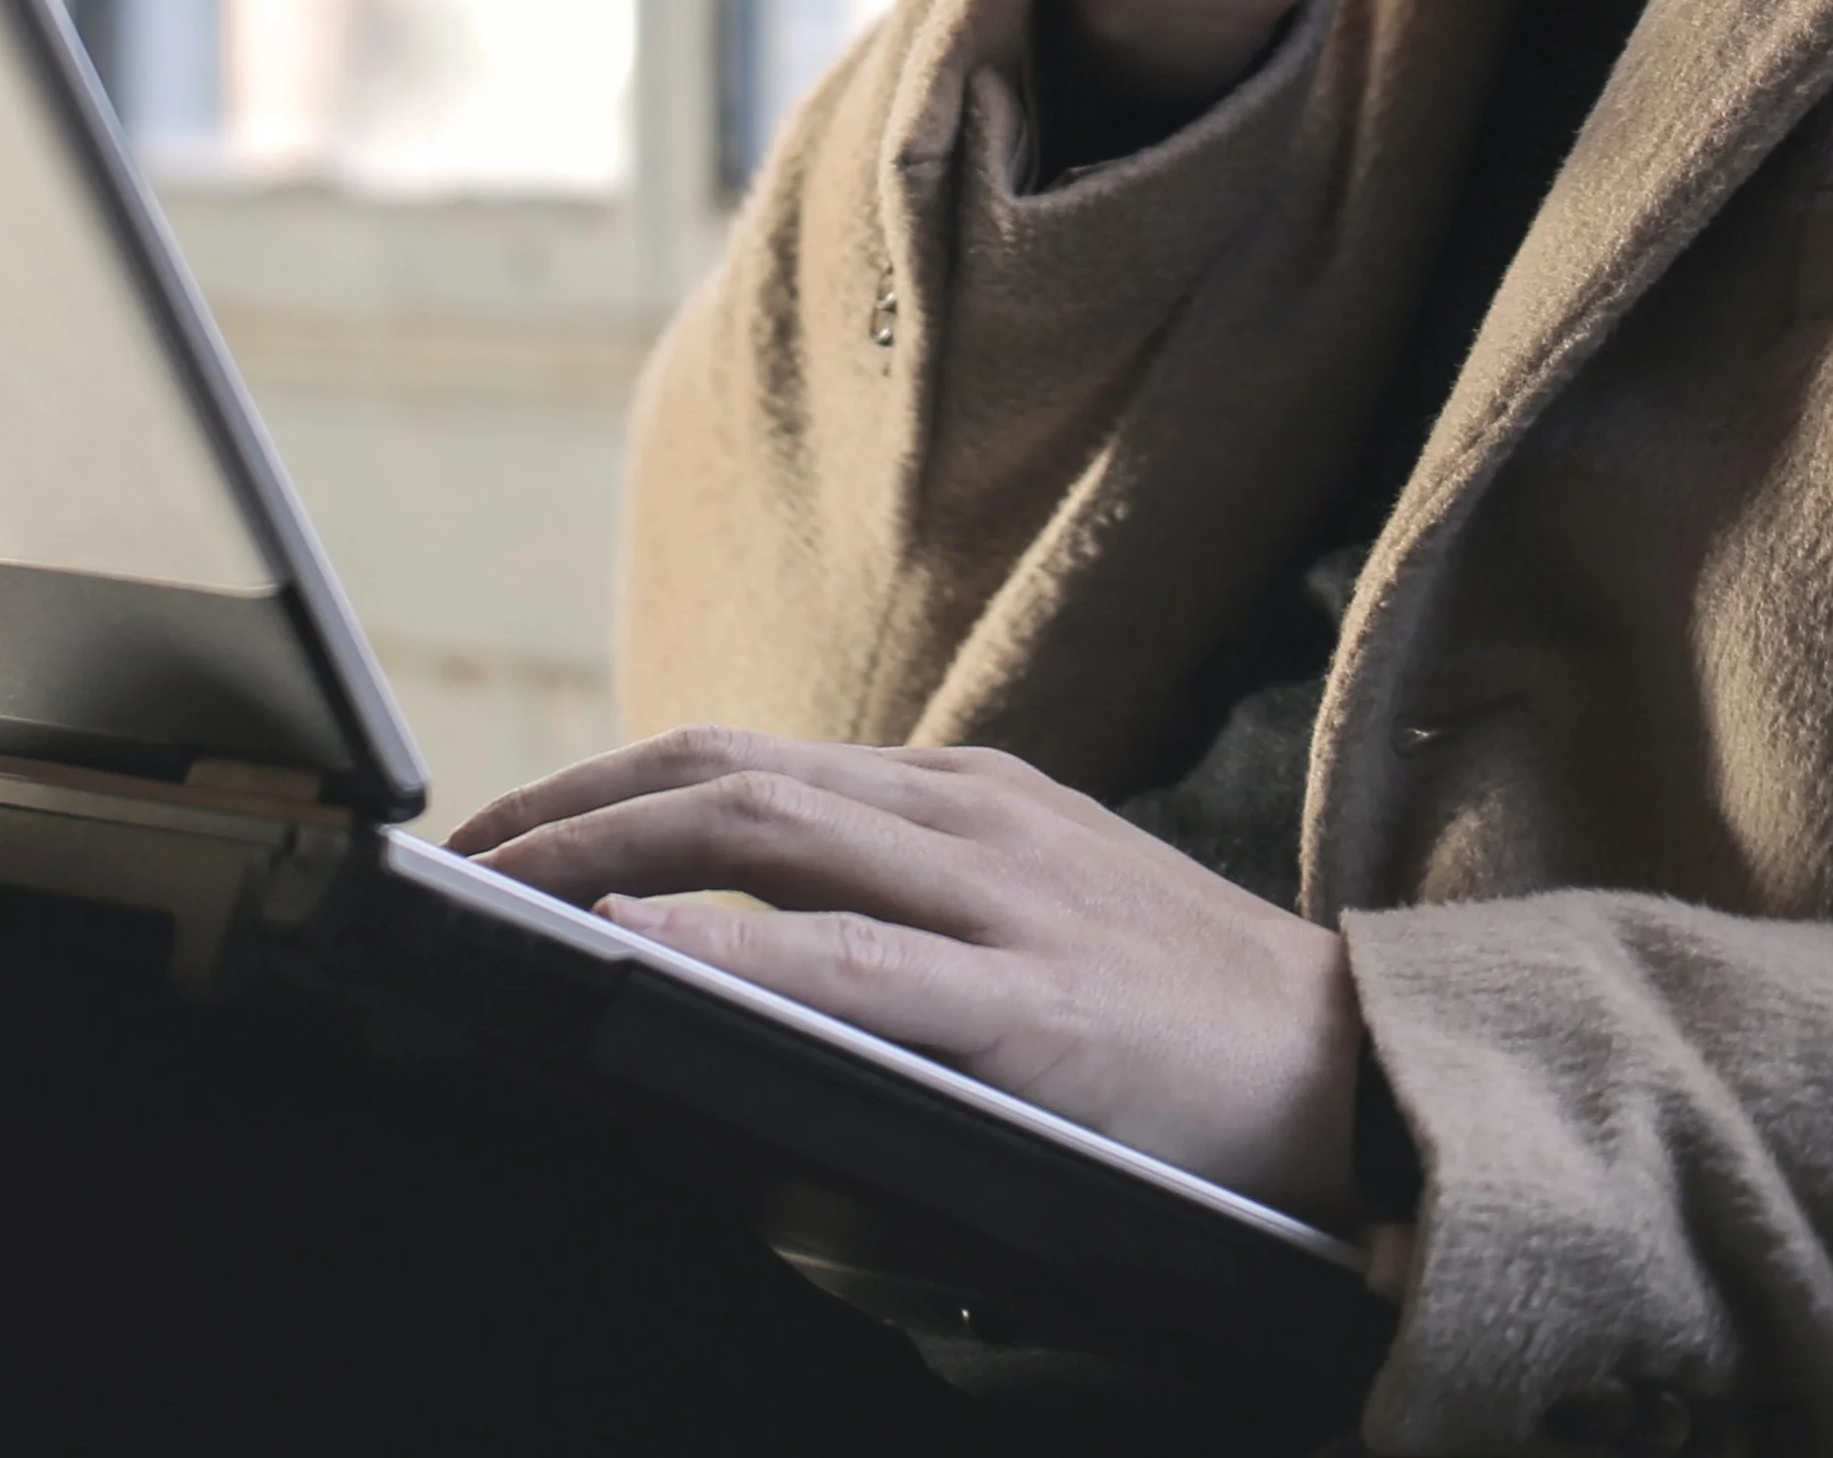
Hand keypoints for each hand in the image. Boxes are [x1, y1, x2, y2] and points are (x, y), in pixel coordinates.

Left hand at [449, 727, 1373, 1227]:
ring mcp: (1005, 901)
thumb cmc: (1199, 1019)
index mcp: (965, 798)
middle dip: (569, 807)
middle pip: (724, 771)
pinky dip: (730, 950)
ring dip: (606, 855)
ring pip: (764, 833)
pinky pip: (855, 965)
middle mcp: (971, 819)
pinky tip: (641, 958)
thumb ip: (913, 907)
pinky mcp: (1038, 1008)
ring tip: (498, 894)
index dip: (605, 780)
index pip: (744, 757)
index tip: (504, 828)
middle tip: (455, 864)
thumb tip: (749, 936)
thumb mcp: (1044, 912)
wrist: (1376, 1075)